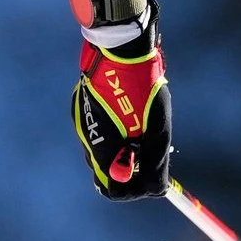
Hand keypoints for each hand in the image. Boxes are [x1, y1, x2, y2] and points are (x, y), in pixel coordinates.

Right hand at [73, 19, 170, 198]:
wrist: (120, 50)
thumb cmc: (142, 90)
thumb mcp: (157, 130)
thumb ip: (155, 163)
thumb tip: (158, 191)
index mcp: (103, 151)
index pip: (113, 191)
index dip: (134, 189)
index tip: (151, 174)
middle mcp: (88, 141)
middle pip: (108, 174)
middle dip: (131, 168)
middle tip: (149, 150)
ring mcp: (83, 124)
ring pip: (105, 152)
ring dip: (124, 149)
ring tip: (141, 127)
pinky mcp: (83, 109)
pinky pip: (100, 132)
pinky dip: (116, 132)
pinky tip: (128, 112)